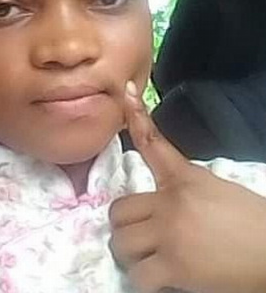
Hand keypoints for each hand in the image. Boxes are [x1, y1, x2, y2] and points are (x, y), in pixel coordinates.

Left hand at [109, 81, 265, 292]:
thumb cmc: (250, 221)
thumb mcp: (216, 189)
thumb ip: (183, 187)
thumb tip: (160, 199)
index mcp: (184, 179)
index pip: (153, 142)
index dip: (136, 116)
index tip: (126, 93)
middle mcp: (169, 203)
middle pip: (118, 210)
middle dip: (126, 225)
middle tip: (141, 235)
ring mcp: (168, 234)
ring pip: (120, 243)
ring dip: (130, 254)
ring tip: (148, 259)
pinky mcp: (173, 267)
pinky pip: (137, 277)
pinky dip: (144, 282)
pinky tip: (159, 279)